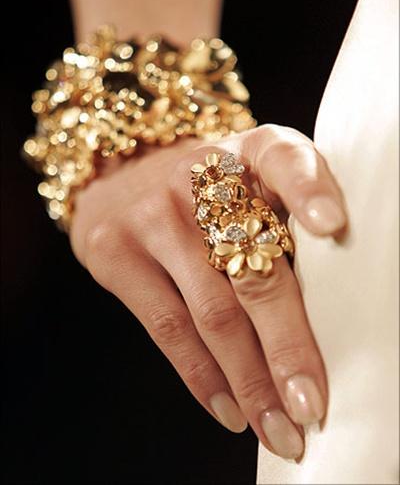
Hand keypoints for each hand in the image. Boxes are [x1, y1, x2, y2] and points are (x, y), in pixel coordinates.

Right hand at [70, 124, 346, 459]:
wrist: (123, 176)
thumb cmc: (208, 192)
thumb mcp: (251, 184)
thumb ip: (288, 226)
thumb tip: (329, 321)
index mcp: (250, 153)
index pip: (286, 159)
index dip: (312, 190)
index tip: (334, 228)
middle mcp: (199, 177)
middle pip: (254, 268)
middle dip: (288, 346)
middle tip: (312, 404)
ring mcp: (152, 216)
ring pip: (212, 312)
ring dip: (249, 379)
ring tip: (279, 428)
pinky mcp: (115, 252)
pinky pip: (167, 328)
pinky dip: (203, 376)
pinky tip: (230, 408)